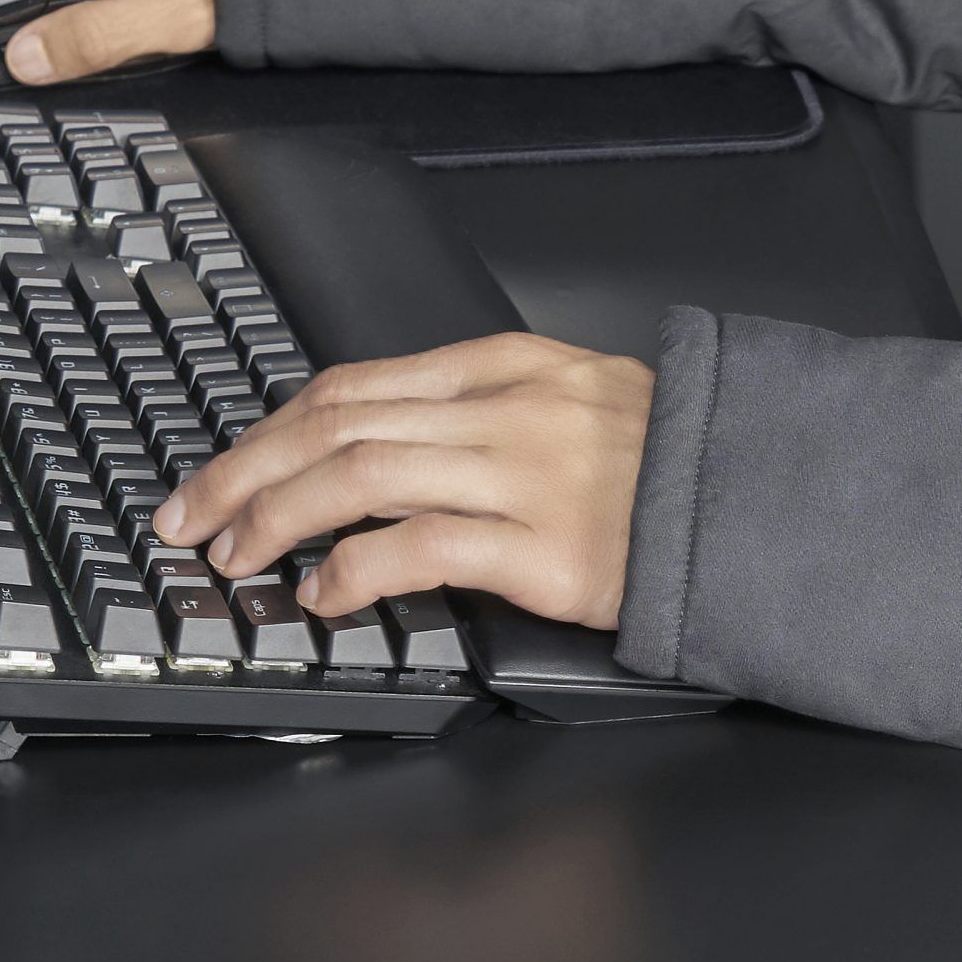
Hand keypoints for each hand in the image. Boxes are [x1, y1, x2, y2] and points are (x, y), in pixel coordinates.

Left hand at [154, 335, 654, 630]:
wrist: (766, 507)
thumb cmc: (678, 469)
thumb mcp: (586, 402)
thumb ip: (495, 410)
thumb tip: (391, 445)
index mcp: (515, 367)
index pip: (358, 383)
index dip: (274, 428)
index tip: (230, 468)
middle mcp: (513, 411)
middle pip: (338, 424)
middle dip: (246, 473)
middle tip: (195, 518)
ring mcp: (530, 477)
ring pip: (361, 476)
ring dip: (279, 519)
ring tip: (242, 557)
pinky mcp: (547, 550)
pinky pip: (420, 549)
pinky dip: (353, 570)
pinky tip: (325, 593)